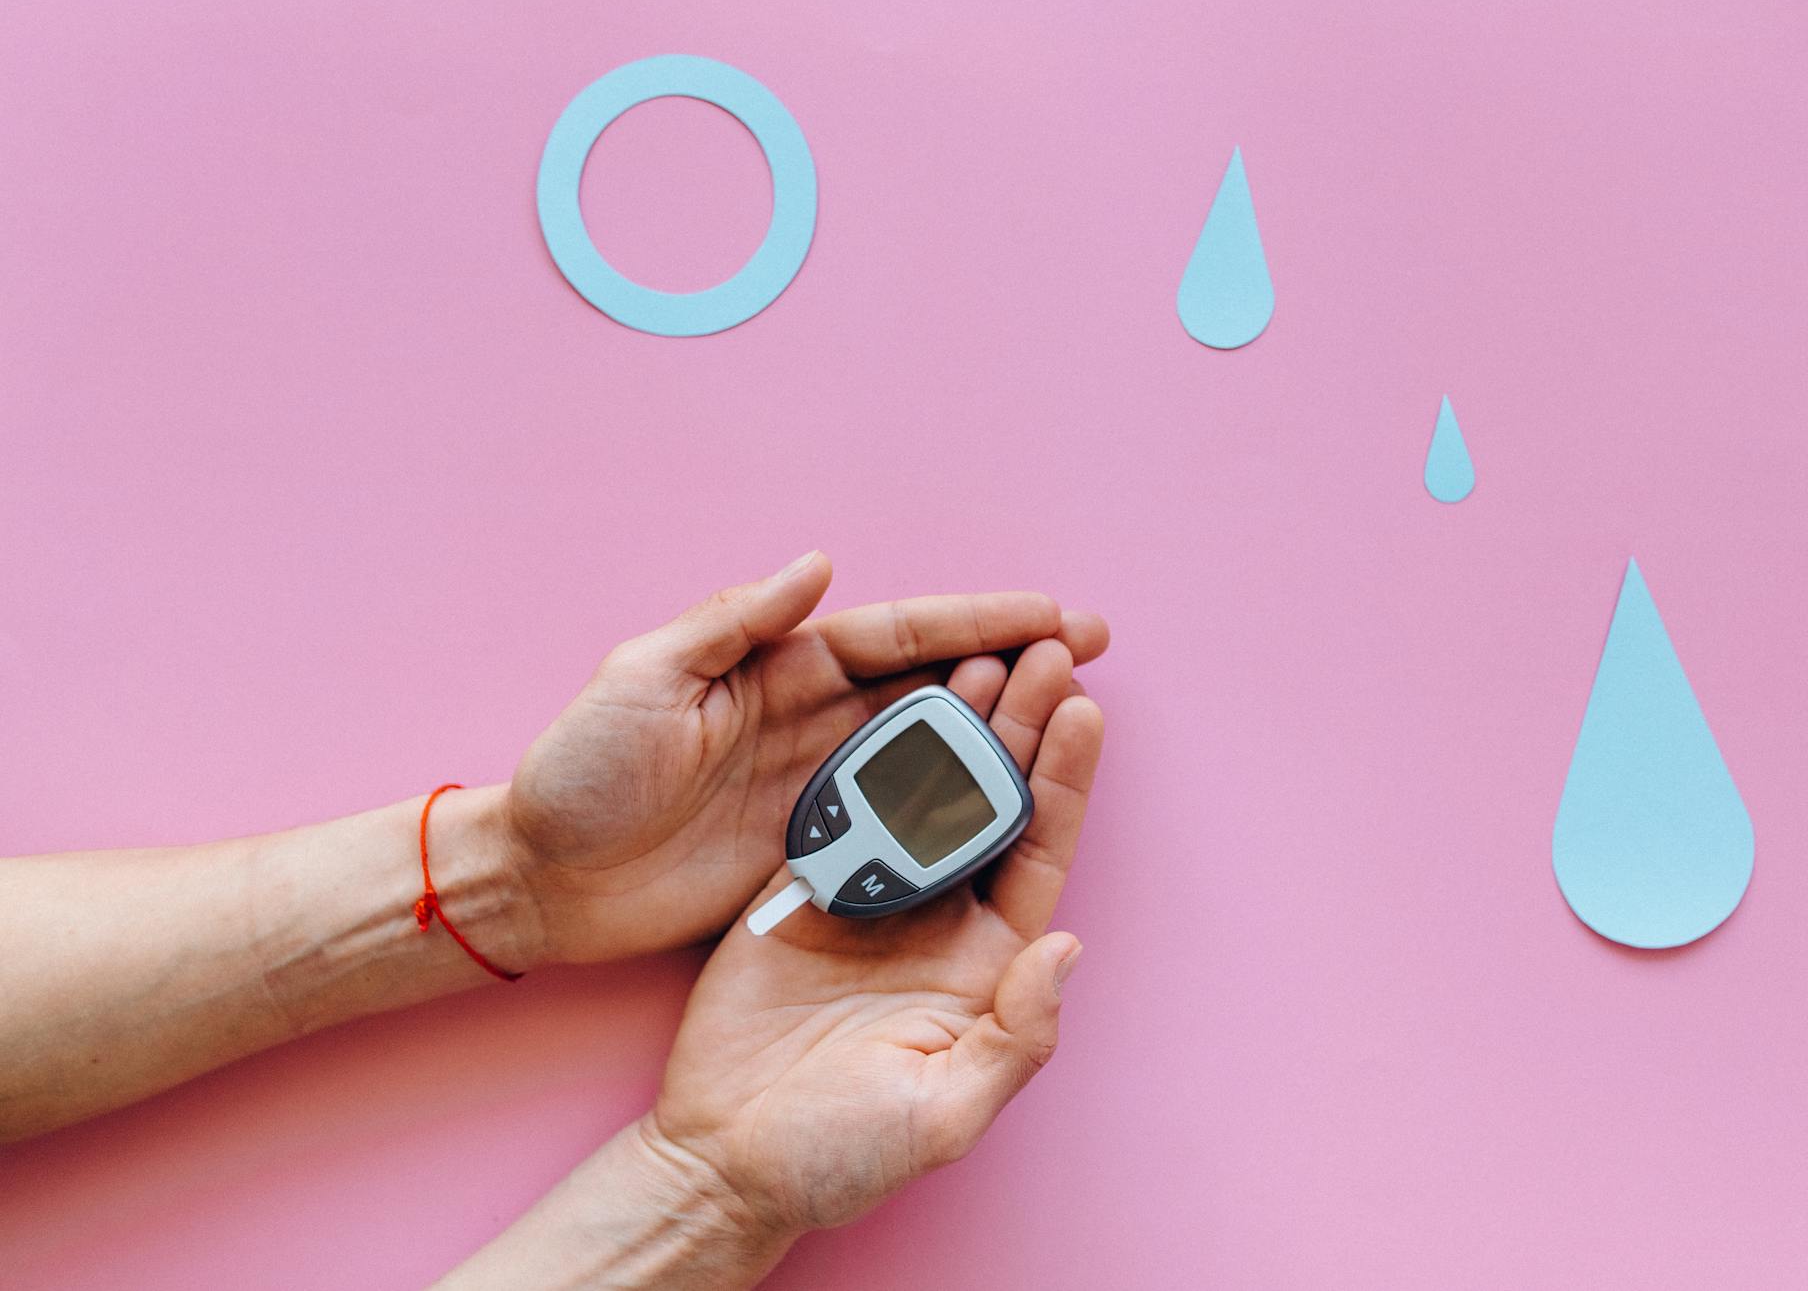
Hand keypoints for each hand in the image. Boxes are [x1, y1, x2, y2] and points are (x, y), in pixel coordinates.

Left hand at [500, 553, 1106, 966]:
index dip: (977, 619)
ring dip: (1002, 729)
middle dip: (1016, 660)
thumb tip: (819, 564)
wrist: (542, 880)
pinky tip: (1009, 804)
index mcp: (779, 665)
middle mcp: (812, 718)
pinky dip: (957, 809)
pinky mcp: (814, 850)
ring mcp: (819, 786)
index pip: (898, 634)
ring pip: (932, 748)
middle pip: (936, 682)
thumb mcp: (642, 677)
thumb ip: (733, 621)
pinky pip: (903, 823)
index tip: (1051, 611)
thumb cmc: (578, 772)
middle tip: (1092, 648)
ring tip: (1075, 715)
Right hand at [640, 639, 1103, 1237]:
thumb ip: (1016, 1036)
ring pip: (922, 790)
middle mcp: (936, 917)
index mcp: (984, 962)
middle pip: (990, 801)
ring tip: (976, 654)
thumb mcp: (944, 1113)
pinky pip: (846, 807)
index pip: (1038, 851)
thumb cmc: (840, 1154)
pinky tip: (888, 700)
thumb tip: (1069, 950)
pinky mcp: (803, 886)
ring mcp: (871, 896)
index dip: (1064, 781)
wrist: (722, 1159)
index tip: (1085, 710)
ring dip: (950, 724)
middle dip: (1019, 725)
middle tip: (1041, 650)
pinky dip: (868, 753)